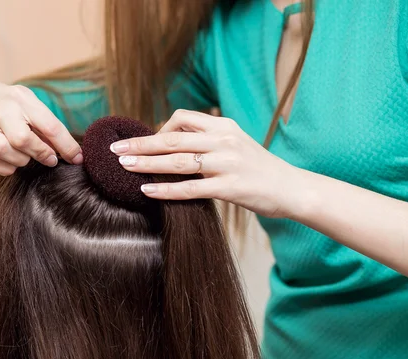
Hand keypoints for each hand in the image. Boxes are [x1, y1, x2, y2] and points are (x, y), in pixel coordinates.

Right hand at [0, 81, 82, 174]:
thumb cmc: (14, 105)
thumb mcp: (32, 104)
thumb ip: (47, 126)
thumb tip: (69, 152)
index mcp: (23, 100)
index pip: (49, 125)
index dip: (66, 146)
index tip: (77, 158)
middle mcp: (3, 111)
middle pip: (22, 139)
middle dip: (40, 153)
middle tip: (50, 159)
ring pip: (3, 150)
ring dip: (21, 160)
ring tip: (27, 156)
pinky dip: (6, 167)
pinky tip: (13, 162)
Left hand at [110, 110, 304, 218]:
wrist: (292, 188)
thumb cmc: (258, 168)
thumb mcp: (235, 143)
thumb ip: (207, 139)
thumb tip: (170, 140)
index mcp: (224, 126)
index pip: (182, 119)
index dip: (159, 130)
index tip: (147, 144)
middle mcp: (224, 141)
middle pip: (172, 139)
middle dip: (140, 144)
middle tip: (116, 151)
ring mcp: (227, 164)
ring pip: (177, 162)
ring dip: (146, 164)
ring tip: (124, 166)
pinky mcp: (230, 188)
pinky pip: (189, 188)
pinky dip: (165, 189)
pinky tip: (147, 190)